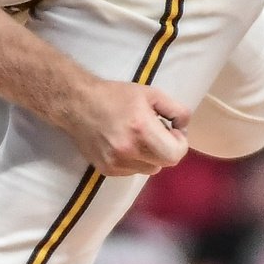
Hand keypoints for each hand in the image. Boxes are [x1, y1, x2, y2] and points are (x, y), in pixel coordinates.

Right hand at [63, 79, 189, 176]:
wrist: (78, 104)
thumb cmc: (115, 95)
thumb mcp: (150, 93)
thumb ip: (175, 109)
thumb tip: (184, 126)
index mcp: (141, 130)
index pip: (175, 154)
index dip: (180, 142)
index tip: (173, 130)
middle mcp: (129, 151)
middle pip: (165, 163)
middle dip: (168, 148)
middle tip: (159, 132)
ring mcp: (116, 163)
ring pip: (150, 169)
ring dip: (152, 156)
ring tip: (140, 137)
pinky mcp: (107, 170)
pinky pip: (133, 171)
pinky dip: (136, 160)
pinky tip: (126, 143)